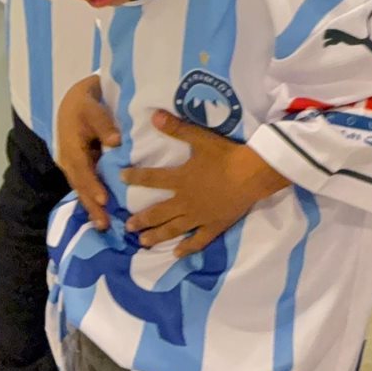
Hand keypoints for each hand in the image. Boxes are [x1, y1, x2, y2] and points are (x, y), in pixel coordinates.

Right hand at [55, 76, 120, 231]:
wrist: (71, 100)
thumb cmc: (84, 102)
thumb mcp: (92, 106)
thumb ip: (103, 123)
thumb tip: (116, 141)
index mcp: (71, 147)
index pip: (83, 169)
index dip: (92, 185)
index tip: (104, 199)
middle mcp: (69, 160)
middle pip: (80, 186)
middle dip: (92, 205)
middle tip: (104, 224)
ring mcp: (72, 166)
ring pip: (82, 188)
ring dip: (91, 206)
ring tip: (103, 225)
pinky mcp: (79, 167)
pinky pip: (84, 185)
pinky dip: (91, 198)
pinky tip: (101, 211)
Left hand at [123, 111, 288, 257]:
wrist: (250, 175)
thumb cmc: (225, 155)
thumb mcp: (201, 138)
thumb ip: (177, 128)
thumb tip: (154, 116)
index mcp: (180, 179)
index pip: (152, 179)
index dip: (135, 177)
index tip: (120, 178)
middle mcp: (185, 201)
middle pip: (158, 212)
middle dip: (141, 219)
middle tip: (127, 226)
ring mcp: (198, 217)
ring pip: (173, 229)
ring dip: (156, 236)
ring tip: (143, 243)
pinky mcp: (213, 226)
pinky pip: (197, 241)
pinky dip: (186, 248)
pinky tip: (177, 254)